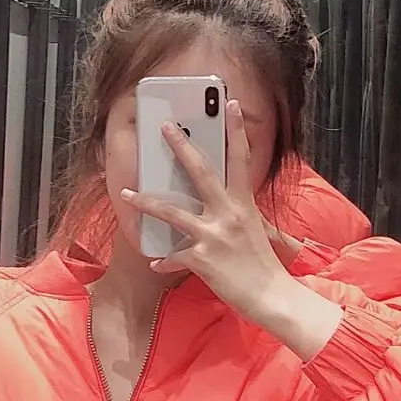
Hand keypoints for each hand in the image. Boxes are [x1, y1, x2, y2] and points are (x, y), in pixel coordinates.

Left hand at [120, 101, 342, 360]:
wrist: (273, 296)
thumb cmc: (264, 265)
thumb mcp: (257, 230)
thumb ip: (239, 213)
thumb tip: (228, 203)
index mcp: (243, 203)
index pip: (240, 159)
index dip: (236, 130)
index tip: (229, 103)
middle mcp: (228, 213)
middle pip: (201, 172)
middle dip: (181, 147)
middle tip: (164, 126)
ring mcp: (214, 236)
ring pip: (173, 213)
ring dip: (147, 202)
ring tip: (127, 193)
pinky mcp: (203, 259)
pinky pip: (175, 256)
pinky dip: (164, 260)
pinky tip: (154, 262)